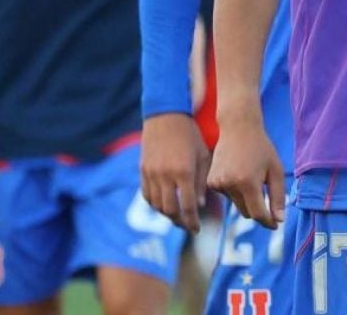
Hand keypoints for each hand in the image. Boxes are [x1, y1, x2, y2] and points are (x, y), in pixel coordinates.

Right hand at [141, 113, 211, 231]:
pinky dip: (155, 204)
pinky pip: (147, 195)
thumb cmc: (190, 135)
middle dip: (179, 222)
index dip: (192, 221)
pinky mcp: (142, 171)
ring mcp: (151, 174)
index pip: (187, 206)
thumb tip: (200, 204)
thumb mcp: (203, 156)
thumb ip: (202, 182)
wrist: (166, 117)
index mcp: (183, 172)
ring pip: (156, 205)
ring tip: (178, 217)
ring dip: (167, 215)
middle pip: (169, 210)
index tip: (197, 229)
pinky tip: (164, 205)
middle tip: (188, 226)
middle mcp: (165, 176)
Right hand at [206, 121, 283, 228]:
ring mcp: (217, 184)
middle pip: (247, 212)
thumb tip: (279, 220)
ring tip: (251, 176)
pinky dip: (235, 191)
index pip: (258, 213)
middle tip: (267, 198)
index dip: (268, 222)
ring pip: (237, 205)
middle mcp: (229, 185)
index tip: (275, 225)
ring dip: (246, 198)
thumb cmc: (261, 149)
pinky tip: (239, 173)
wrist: (238, 129)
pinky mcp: (210, 183)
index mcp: (247, 182)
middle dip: (258, 208)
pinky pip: (228, 196)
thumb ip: (278, 196)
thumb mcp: (276, 170)